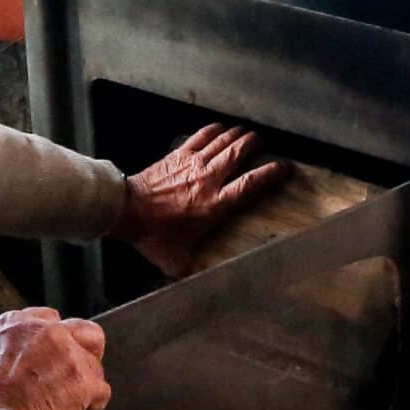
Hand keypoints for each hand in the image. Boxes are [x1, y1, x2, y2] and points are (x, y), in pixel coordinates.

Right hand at [0, 308, 110, 409]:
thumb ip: (6, 350)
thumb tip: (16, 365)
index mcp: (16, 323)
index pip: (49, 320)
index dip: (54, 342)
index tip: (50, 359)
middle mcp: (46, 330)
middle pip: (83, 330)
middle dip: (83, 351)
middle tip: (72, 374)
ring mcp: (68, 353)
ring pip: (95, 364)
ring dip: (84, 385)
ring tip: (68, 407)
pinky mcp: (84, 380)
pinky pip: (101, 393)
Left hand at [114, 124, 291, 276]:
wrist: (126, 209)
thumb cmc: (152, 235)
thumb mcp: (175, 260)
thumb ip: (191, 270)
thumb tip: (199, 282)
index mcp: (215, 204)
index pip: (250, 184)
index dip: (270, 174)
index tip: (283, 168)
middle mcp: (209, 179)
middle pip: (239, 153)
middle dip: (254, 145)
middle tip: (262, 143)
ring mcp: (193, 163)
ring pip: (223, 141)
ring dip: (237, 135)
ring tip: (247, 133)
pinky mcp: (178, 155)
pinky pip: (201, 136)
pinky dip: (213, 130)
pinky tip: (219, 128)